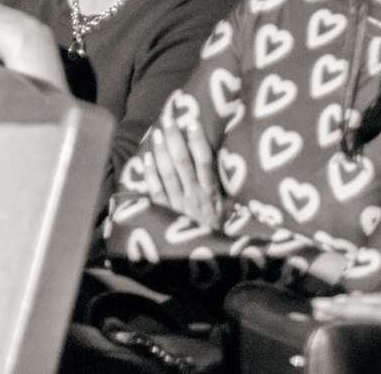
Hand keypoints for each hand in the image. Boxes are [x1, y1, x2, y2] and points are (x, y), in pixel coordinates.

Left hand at [142, 114, 227, 228]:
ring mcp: (176, 203)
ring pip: (167, 173)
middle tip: (169, 119)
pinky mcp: (163, 212)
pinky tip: (146, 159)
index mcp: (211, 192)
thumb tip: (234, 170)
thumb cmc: (216, 232)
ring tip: (156, 133)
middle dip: (175, 139)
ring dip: (161, 151)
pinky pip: (155, 191)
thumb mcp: (227, 211)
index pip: (205, 161)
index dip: (198, 141)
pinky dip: (150, 175)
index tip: (192, 122)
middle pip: (182, 162)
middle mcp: (193, 195)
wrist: (202, 259)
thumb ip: (225, 192)